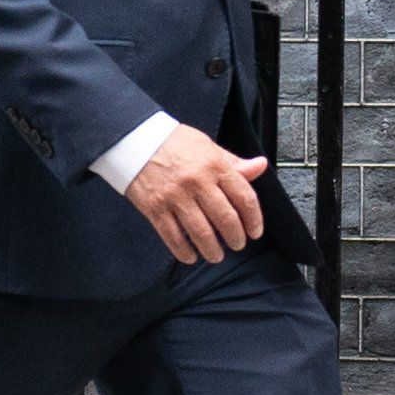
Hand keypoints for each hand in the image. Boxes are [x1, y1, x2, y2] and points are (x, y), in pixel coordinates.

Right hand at [125, 124, 270, 266]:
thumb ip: (234, 162)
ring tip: (216, 255)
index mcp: (214, 165)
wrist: (133, 139)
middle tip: (237, 244)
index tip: (255, 231)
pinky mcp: (155, 208)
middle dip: (236, 238)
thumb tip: (260, 166)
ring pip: (202, 233)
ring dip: (213, 250)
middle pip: (226, 219)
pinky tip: (190, 256)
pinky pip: (173, 237)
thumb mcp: (207, 146)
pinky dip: (184, 252)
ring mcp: (175, 197)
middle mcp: (197, 182)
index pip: (244, 197)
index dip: (254, 219)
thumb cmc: (172, 142)